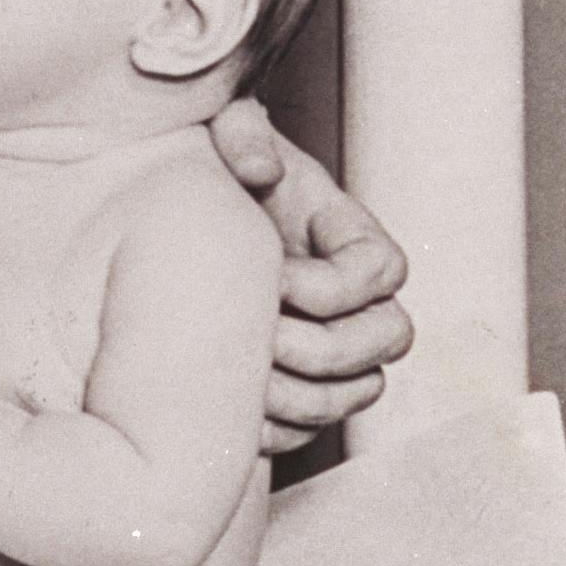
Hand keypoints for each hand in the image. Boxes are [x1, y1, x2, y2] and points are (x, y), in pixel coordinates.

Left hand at [209, 99, 413, 451]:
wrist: (180, 231)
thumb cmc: (211, 177)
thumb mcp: (223, 137)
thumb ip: (242, 134)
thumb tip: (259, 167)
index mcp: (352, 239)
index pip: (380, 273)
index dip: (332, 286)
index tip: (271, 276)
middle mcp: (360, 300)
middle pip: (386, 341)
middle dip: (321, 347)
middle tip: (257, 336)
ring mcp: (337, 349)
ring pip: (355, 392)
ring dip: (301, 394)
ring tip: (240, 376)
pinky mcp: (303, 389)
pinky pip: (313, 429)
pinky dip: (277, 430)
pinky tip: (230, 416)